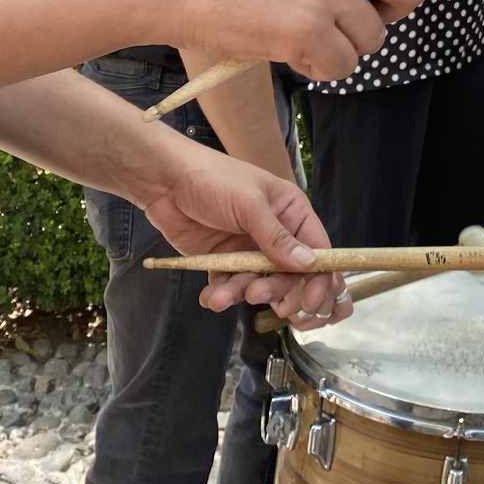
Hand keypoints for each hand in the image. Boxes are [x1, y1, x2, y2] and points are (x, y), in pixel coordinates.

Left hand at [132, 128, 349, 319]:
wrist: (165, 180)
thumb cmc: (213, 179)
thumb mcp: (249, 205)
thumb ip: (278, 238)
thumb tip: (310, 265)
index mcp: (291, 212)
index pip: (317, 251)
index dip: (319, 279)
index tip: (312, 303)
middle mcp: (275, 234)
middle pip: (290, 275)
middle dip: (277, 289)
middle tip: (258, 293)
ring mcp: (248, 249)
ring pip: (259, 284)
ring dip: (245, 293)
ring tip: (226, 295)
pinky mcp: (223, 262)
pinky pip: (231, 287)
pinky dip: (222, 295)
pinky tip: (212, 296)